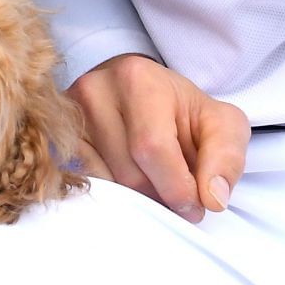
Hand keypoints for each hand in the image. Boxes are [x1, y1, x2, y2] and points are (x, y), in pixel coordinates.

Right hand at [69, 54, 249, 223]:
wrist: (146, 95)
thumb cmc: (185, 112)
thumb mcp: (222, 126)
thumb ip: (226, 159)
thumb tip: (212, 199)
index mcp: (138, 78)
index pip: (152, 148)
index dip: (177, 187)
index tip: (196, 205)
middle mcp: (95, 89)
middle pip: (129, 172)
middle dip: (160, 196)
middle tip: (179, 196)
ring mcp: (69, 113)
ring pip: (107, 183)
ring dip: (138, 197)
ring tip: (156, 182)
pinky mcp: (57, 135)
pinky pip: (86, 182)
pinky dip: (114, 191)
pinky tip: (130, 178)